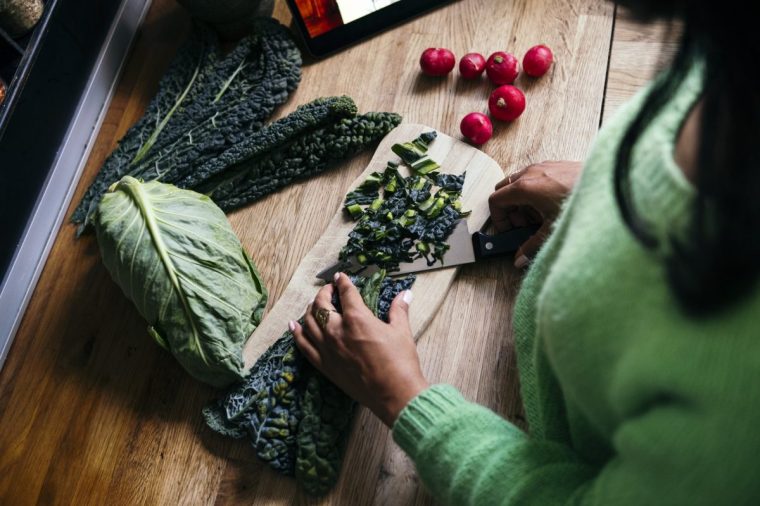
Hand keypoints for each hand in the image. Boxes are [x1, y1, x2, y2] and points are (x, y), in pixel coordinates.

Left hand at [291, 273, 428, 426]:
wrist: (394, 394)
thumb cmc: (400, 362)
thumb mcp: (402, 332)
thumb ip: (399, 310)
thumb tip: (405, 294)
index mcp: (357, 319)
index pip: (346, 293)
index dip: (343, 282)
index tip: (340, 277)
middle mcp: (337, 331)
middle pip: (321, 305)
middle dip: (323, 293)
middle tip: (329, 290)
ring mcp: (328, 349)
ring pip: (309, 323)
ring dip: (310, 309)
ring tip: (314, 304)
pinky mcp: (325, 366)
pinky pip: (304, 346)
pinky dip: (297, 333)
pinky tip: (293, 326)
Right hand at [489, 161, 582, 267]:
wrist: (607, 185)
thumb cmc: (580, 202)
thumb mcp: (552, 229)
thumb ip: (531, 246)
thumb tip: (519, 259)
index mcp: (524, 187)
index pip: (495, 201)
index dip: (499, 219)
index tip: (509, 230)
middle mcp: (530, 173)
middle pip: (503, 190)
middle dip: (509, 210)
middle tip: (523, 225)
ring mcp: (542, 166)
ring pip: (518, 183)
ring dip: (522, 201)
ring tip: (539, 217)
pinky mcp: (554, 165)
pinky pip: (533, 177)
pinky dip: (534, 191)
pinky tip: (551, 205)